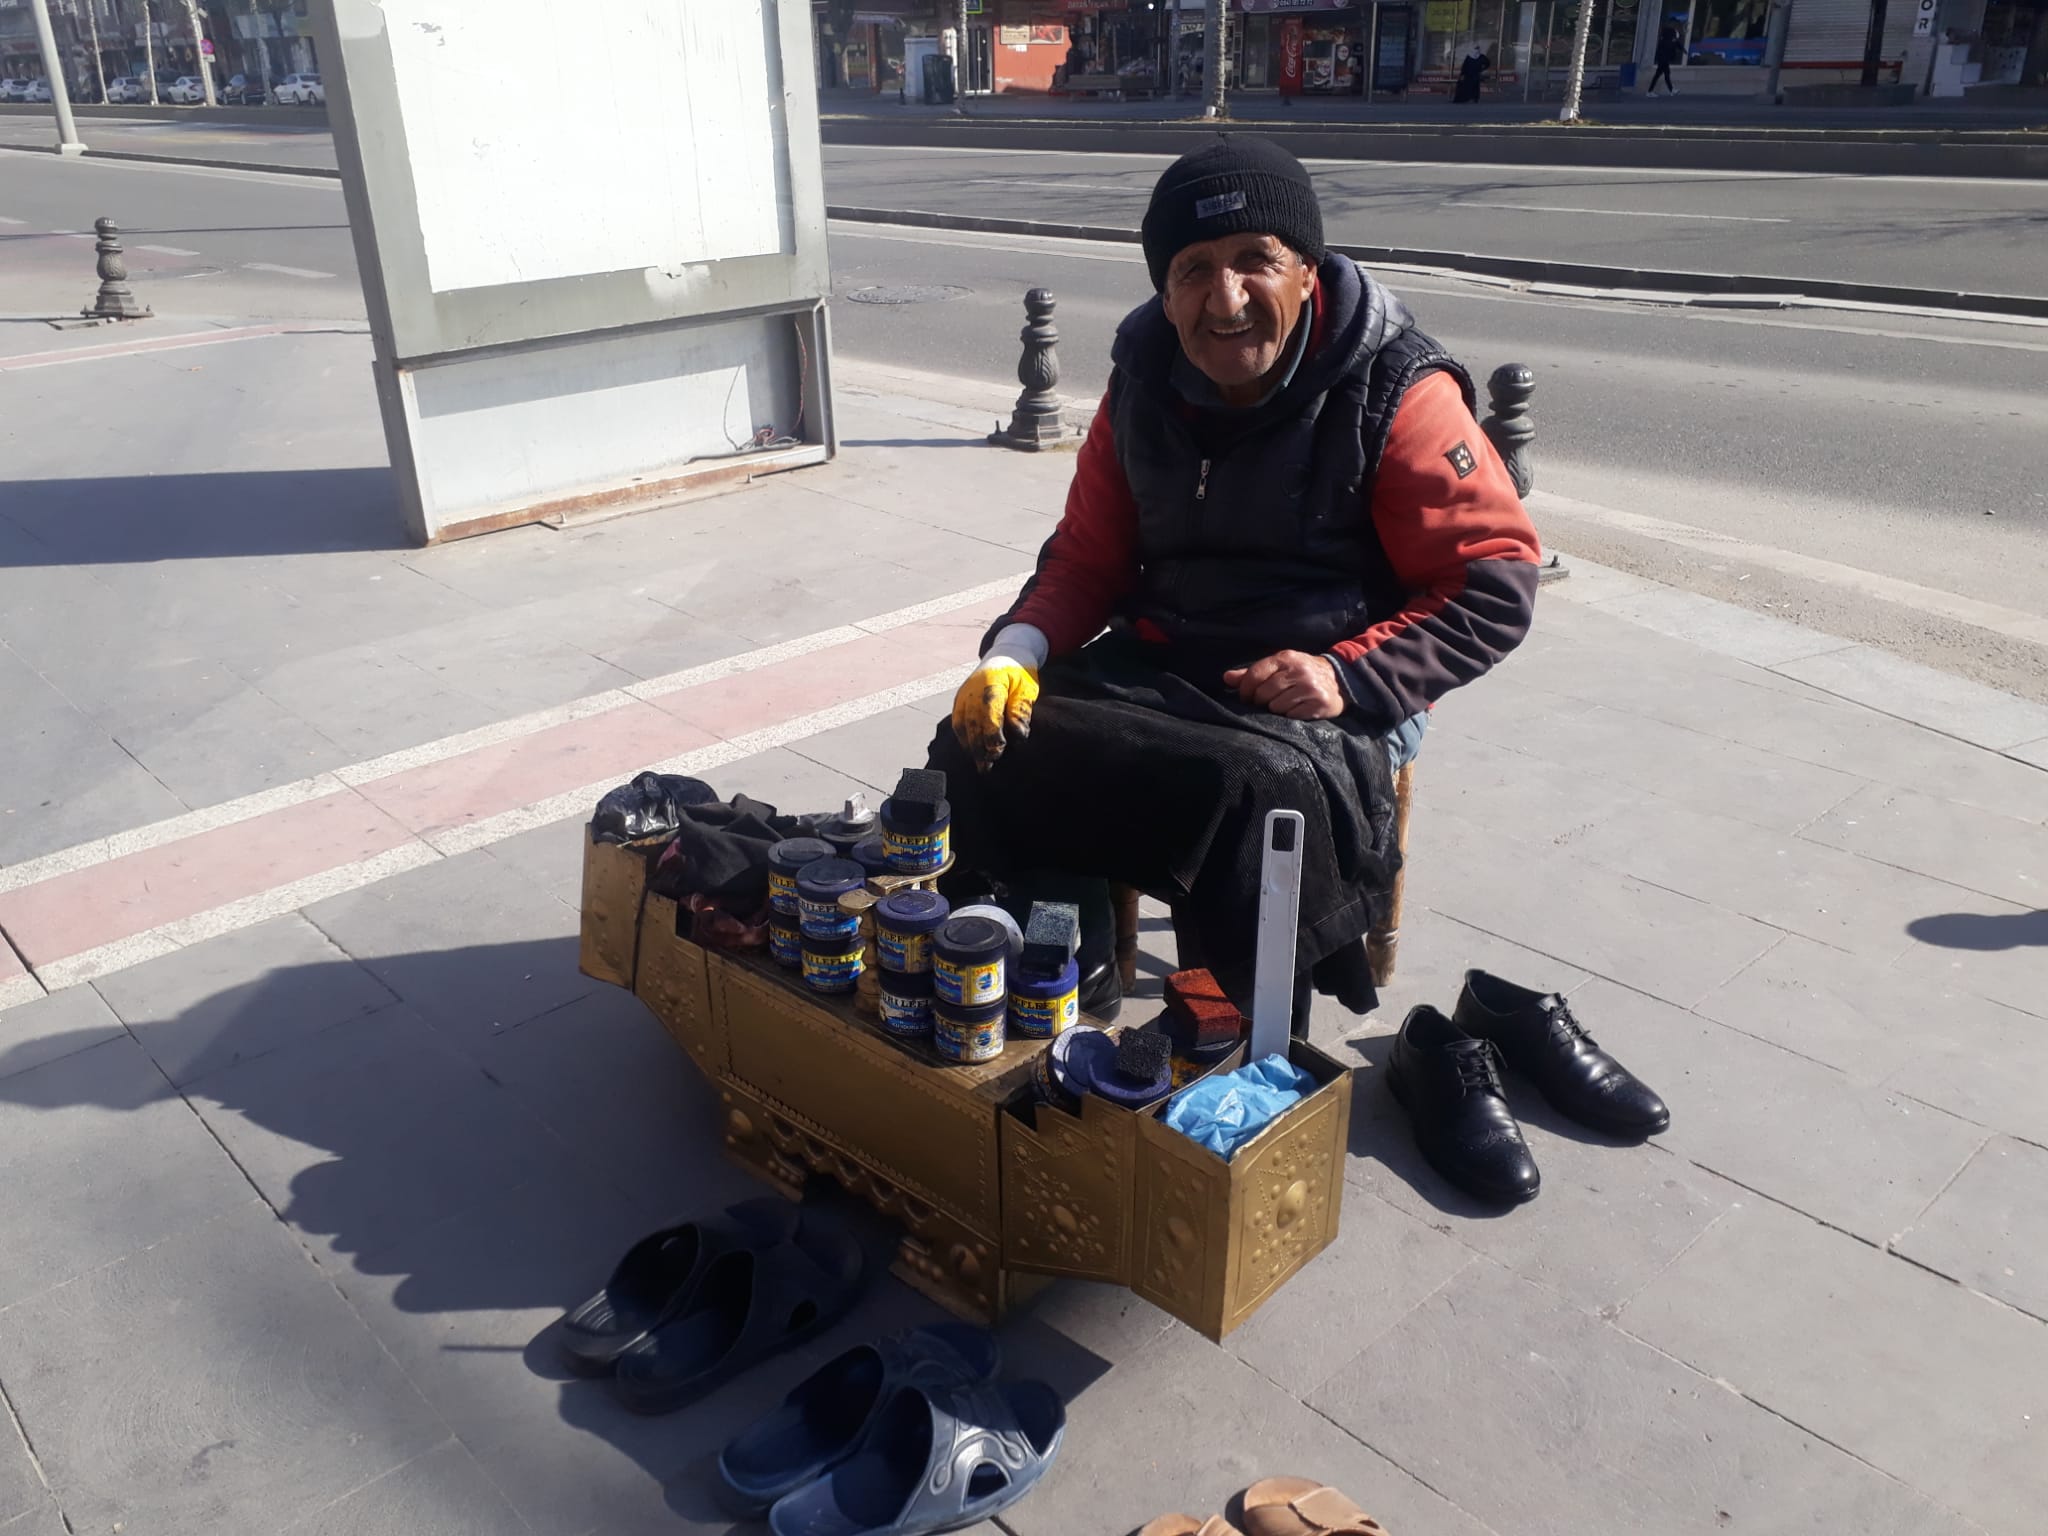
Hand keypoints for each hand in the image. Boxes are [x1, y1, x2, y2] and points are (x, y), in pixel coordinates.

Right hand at [950, 655, 1039, 770]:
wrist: (1004, 655)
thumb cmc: (1019, 674)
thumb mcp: (1027, 688)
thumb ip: (1021, 710)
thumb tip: (1017, 735)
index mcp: (990, 681)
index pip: (988, 711)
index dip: (992, 732)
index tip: (998, 749)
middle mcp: (971, 689)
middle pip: (972, 721)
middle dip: (980, 745)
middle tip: (989, 765)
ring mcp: (962, 696)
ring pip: (962, 725)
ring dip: (971, 747)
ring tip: (982, 766)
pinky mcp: (959, 702)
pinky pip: (958, 724)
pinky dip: (965, 740)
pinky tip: (974, 754)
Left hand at [1222, 651, 1345, 720]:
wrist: (1339, 680)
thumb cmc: (1301, 673)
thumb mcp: (1279, 667)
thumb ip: (1252, 673)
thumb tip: (1226, 678)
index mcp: (1285, 658)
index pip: (1255, 674)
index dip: (1245, 690)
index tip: (1246, 698)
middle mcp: (1298, 670)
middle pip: (1264, 694)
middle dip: (1261, 702)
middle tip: (1268, 703)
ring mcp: (1310, 687)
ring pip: (1276, 707)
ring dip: (1276, 710)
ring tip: (1285, 705)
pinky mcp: (1319, 703)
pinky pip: (1292, 716)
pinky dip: (1291, 716)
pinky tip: (1297, 710)